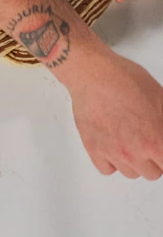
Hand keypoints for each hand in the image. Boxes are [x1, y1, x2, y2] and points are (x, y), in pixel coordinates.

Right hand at [66, 47, 162, 178]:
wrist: (93, 75)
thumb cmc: (124, 81)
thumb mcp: (160, 98)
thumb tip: (161, 128)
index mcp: (155, 141)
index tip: (160, 148)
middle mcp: (133, 152)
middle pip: (152, 173)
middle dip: (154, 159)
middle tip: (149, 143)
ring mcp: (112, 153)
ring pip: (130, 173)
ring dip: (133, 161)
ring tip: (130, 142)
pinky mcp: (93, 149)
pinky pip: (107, 169)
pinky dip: (112, 162)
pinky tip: (114, 147)